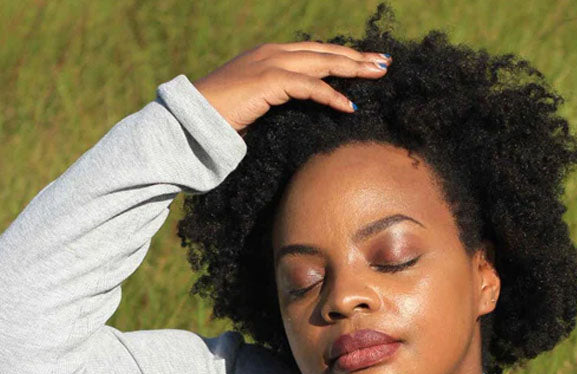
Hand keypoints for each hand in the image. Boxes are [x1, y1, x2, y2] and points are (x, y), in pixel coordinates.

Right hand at [192, 41, 392, 134]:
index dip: (341, 56)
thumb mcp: (256, 105)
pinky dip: (330, 95)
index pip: (314, 52)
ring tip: (377, 75)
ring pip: (321, 63)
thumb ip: (277, 101)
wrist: (193, 119)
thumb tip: (298, 114)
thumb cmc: (221, 119)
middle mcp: (272, 53)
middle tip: (384, 62)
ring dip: (352, 69)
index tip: (366, 62)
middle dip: (356, 57)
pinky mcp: (268, 81)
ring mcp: (270, 63)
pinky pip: (308, 86)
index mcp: (269, 56)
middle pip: (323, 52)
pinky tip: (349, 106)